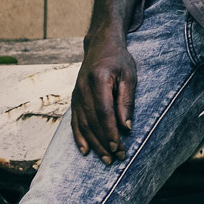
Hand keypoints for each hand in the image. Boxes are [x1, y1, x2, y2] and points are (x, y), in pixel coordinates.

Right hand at [71, 28, 136, 164]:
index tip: (118, 147)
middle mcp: (82, 88)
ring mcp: (76, 94)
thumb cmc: (118, 60)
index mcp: (97, 80)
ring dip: (94, 144)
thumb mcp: (129, 75)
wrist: (100, 45)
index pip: (103, 112)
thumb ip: (127, 100)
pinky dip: (79, 137)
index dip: (110, 132)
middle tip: (116, 158)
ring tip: (105, 159)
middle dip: (104, 142)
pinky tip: (86, 150)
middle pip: (92, 122)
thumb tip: (126, 127)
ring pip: (83, 124)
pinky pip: (75, 121)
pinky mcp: (74, 98)